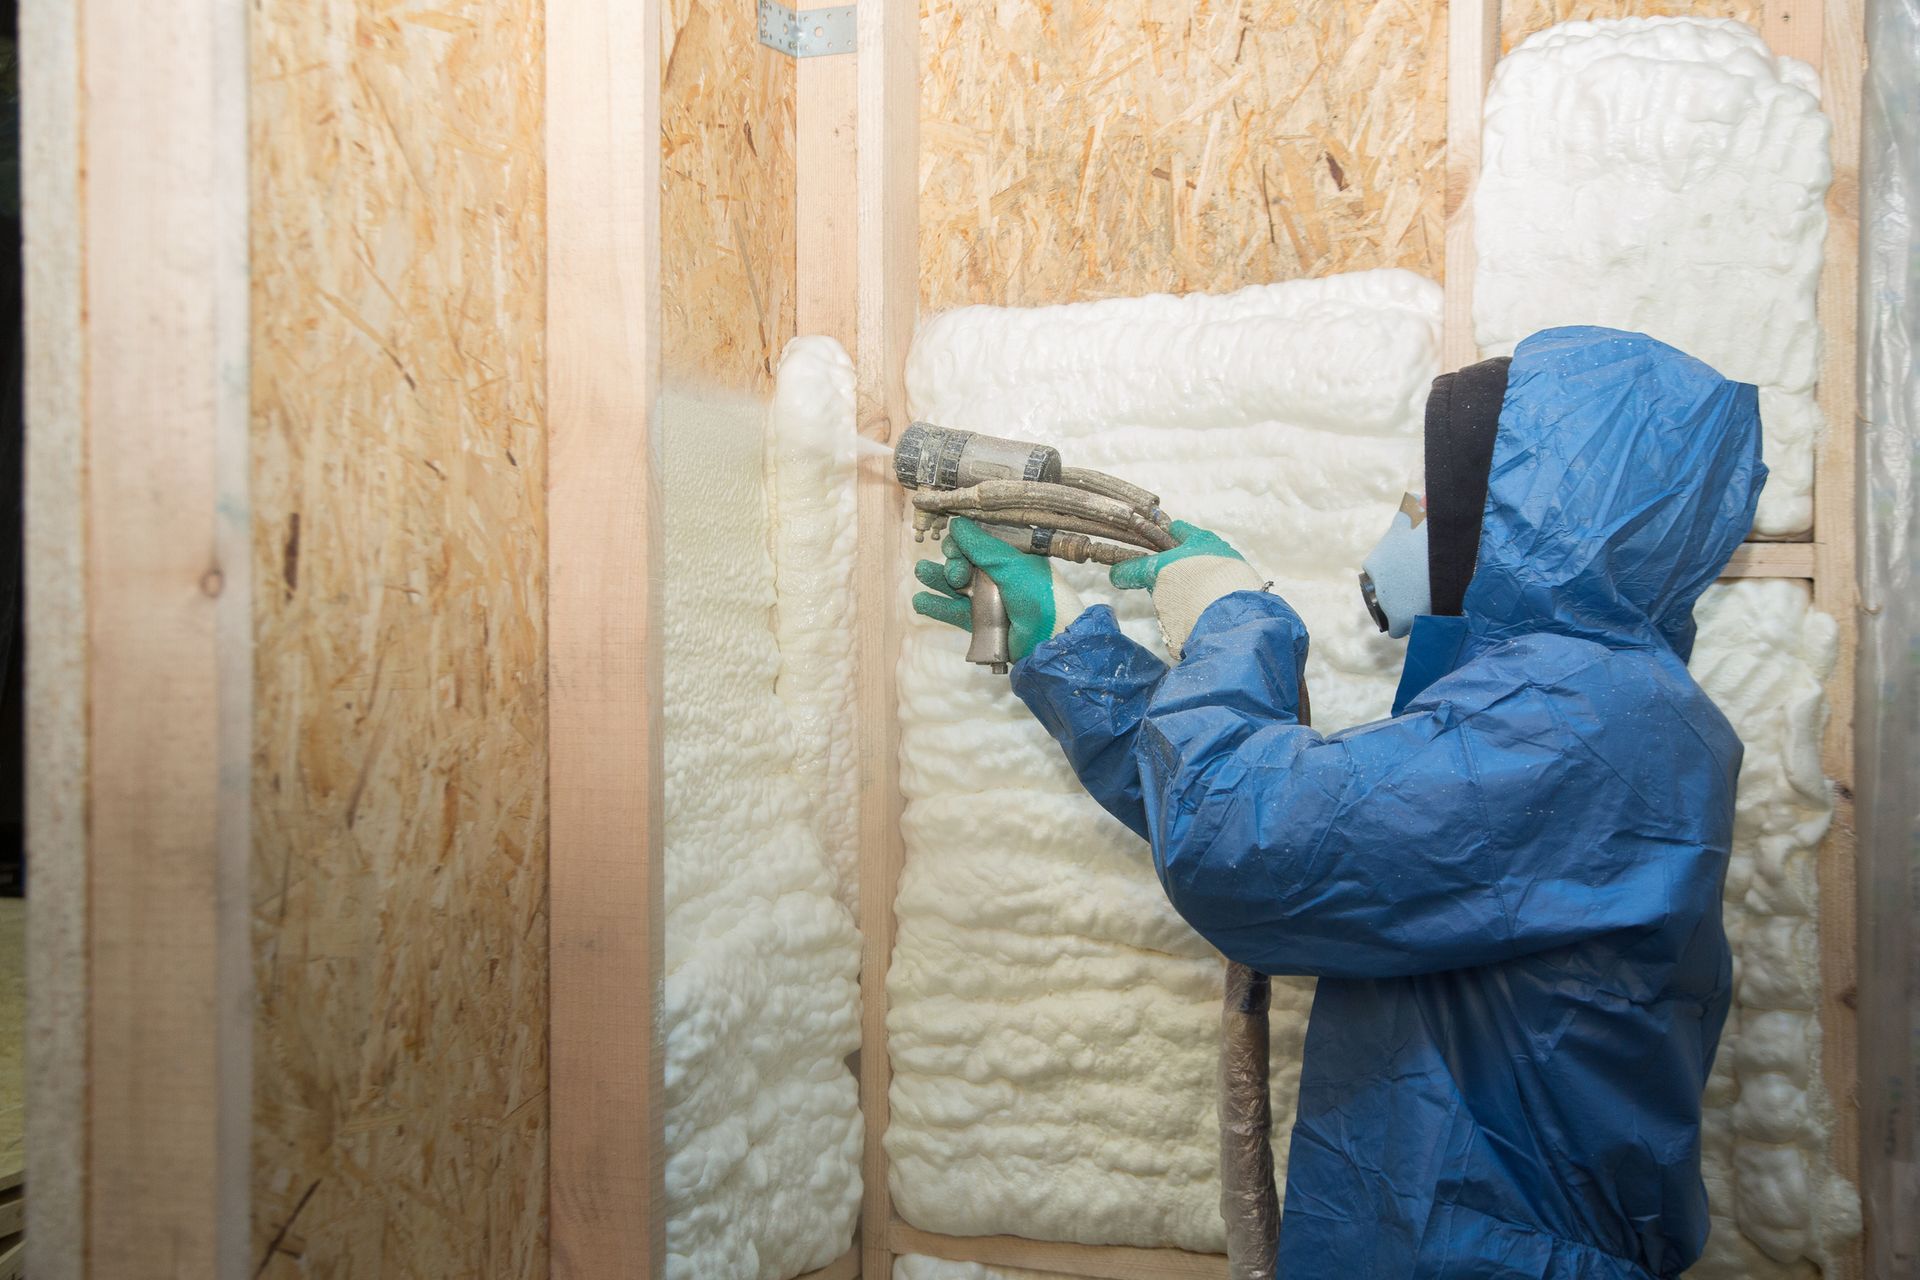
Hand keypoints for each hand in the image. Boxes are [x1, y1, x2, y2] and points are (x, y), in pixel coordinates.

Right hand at [911, 517, 1086, 662]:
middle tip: (957, 575)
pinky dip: (937, 605)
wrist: (1049, 639)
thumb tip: (955, 523)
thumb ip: (981, 545)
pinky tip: (920, 600)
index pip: (979, 540)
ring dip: (937, 578)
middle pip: (964, 561)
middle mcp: (999, 574)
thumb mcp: (1011, 564)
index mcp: (1012, 555)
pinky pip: (954, 611)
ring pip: (956, 585)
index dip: (962, 541)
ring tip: (922, 572)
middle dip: (954, 563)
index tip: (954, 546)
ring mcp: (989, 599)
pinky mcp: (980, 622)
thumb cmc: (1037, 595)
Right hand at [1108, 521, 1263, 657]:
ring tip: (1170, 601)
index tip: (1144, 543)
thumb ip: (1136, 570)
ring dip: (1182, 587)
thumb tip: (1116, 574)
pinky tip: (1188, 613)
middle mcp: (1217, 552)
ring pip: (1197, 576)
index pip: (1176, 529)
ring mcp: (1226, 575)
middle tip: (1153, 580)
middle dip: (1169, 566)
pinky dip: (1195, 602)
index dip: (1158, 535)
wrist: (1228, 611)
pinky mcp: (1231, 598)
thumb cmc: (1193, 579)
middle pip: (1186, 555)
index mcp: (1201, 538)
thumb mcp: (1158, 571)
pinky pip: (1207, 595)